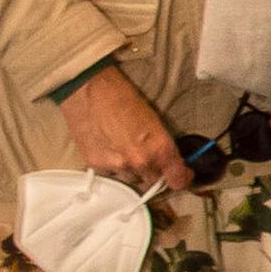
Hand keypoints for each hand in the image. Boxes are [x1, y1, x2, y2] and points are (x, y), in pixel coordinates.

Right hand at [62, 66, 192, 193]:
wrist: (89, 89)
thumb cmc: (122, 96)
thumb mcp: (154, 120)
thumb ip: (163, 145)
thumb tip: (169, 159)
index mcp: (159, 148)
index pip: (178, 180)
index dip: (181, 178)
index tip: (182, 175)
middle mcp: (139, 162)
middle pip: (153, 182)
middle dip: (154, 172)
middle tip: (150, 158)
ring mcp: (116, 166)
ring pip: (131, 179)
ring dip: (132, 170)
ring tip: (126, 149)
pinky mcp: (95, 165)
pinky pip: (110, 174)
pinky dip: (113, 166)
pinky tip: (110, 149)